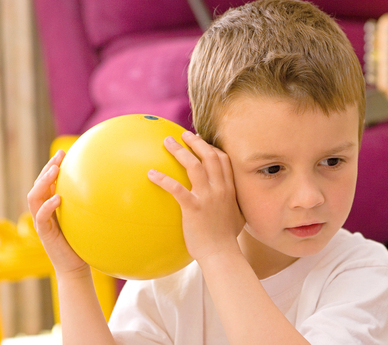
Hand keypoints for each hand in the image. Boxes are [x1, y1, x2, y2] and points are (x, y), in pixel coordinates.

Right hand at [27, 150, 88, 277]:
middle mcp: (44, 212)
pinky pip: (41, 217)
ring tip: (54, 171)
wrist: (76, 267)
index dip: (53, 167)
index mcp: (52, 207)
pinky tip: (58, 198)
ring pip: (34, 198)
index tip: (64, 153)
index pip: (48, 183)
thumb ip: (92, 206)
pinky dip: (48, 206)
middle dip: (47, 168)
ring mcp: (42, 222)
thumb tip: (114, 189)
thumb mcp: (88, 220)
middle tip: (59, 156)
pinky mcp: (44, 233)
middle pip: (38, 185)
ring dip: (43, 182)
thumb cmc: (84, 242)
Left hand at [148, 131, 245, 260]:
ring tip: (167, 142)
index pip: (223, 160)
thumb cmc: (226, 239)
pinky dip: (163, 179)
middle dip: (196, 142)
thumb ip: (232, 205)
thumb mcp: (237, 217)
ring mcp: (208, 197)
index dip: (212, 147)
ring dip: (180, 151)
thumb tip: (225, 202)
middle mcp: (220, 189)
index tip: (201, 141)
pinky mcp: (193, 208)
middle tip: (183, 134)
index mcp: (229, 189)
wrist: (222, 254)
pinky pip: (176, 189)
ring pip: (194, 166)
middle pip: (209, 156)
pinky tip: (150, 174)